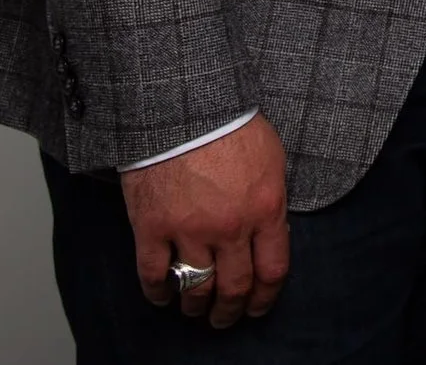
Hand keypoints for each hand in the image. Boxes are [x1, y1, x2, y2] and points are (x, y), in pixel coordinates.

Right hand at [118, 112, 288, 326]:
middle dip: (231, 310)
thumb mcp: (272, 160)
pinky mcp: (152, 228)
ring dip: (197, 306)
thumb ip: (272, 202)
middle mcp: (230, 227)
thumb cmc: (231, 125)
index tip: (259, 306)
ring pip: (195, 288)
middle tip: (226, 319)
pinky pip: (154, 275)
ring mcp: (189, 230)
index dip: (266, 297)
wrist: (183, 108)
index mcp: (266, 209)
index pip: (272, 270)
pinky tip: (163, 298)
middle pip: (234, 287)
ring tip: (196, 311)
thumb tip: (273, 234)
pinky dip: (158, 293)